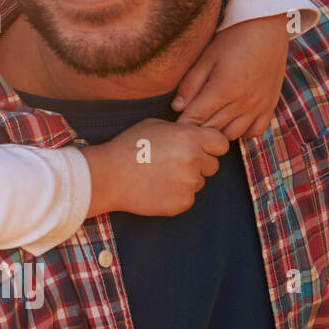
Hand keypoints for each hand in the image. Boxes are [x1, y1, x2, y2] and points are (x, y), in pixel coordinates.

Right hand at [82, 118, 228, 217]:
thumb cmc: (127, 147)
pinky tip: (156, 188)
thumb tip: (196, 135)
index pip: (221, 144)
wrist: (107, 176)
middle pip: (212, 165)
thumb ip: (180, 131)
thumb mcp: (153, 126)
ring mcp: (189, 183)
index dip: (211, 147)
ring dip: (185, 180)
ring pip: (199, 182)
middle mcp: (194, 160)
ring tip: (159, 176)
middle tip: (172, 164)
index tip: (199, 149)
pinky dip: (176, 195)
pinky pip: (188, 198)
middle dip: (198, 165)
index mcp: (189, 138)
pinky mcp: (182, 202)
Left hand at [172, 14, 288, 138]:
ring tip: (207, 122)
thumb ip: (190, 84)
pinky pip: (256, 132)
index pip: (196, 118)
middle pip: (212, 129)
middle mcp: (243, 102)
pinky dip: (242, 132)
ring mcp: (259, 105)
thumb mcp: (205, 58)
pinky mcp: (270, 104)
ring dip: (217, 132)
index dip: (181, 124)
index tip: (172, 126)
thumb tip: (177, 108)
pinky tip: (231, 121)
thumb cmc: (232, 40)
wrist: (267, 27)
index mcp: (223, 89)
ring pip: (233, 134)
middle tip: (185, 127)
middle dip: (196, 130)